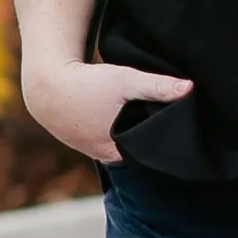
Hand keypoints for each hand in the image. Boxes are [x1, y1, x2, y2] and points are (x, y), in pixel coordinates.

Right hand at [19, 56, 190, 166]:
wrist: (47, 87)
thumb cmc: (87, 84)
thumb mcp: (125, 80)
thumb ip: (157, 86)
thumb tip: (190, 88)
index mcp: (120, 151)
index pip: (154, 154)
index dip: (167, 142)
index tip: (184, 131)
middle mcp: (109, 157)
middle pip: (142, 152)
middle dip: (154, 140)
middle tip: (175, 123)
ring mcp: (96, 151)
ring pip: (127, 147)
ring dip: (137, 136)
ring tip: (151, 119)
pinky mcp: (88, 141)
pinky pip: (113, 141)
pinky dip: (121, 132)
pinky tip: (128, 118)